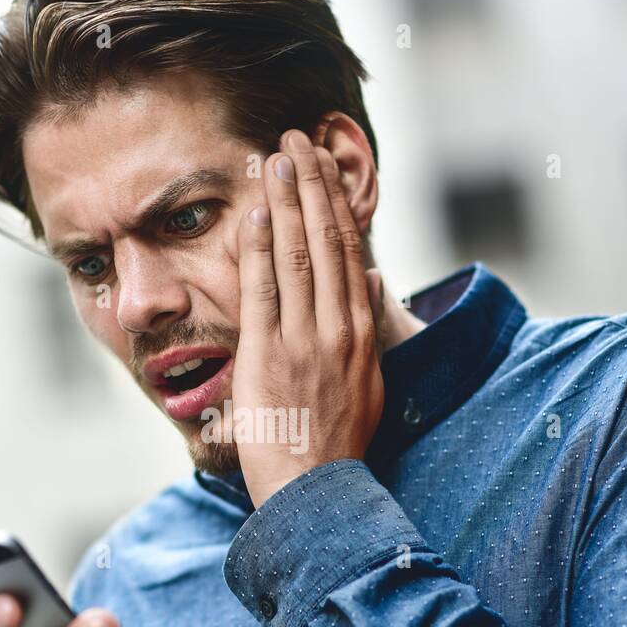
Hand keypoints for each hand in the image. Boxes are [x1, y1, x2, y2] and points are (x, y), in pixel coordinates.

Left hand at [232, 129, 384, 508]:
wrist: (315, 487)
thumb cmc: (335, 440)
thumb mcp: (367, 381)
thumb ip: (363, 325)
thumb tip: (368, 278)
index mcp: (357, 332)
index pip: (347, 251)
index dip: (333, 202)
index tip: (322, 165)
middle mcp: (336, 329)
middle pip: (326, 240)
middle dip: (311, 184)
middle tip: (296, 138)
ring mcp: (304, 341)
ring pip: (298, 257)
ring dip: (287, 202)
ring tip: (277, 157)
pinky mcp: (269, 356)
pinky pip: (265, 292)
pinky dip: (262, 250)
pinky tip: (258, 213)